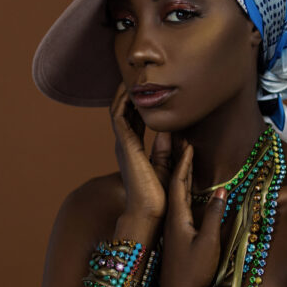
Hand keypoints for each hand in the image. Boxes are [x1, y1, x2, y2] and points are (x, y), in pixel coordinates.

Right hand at [110, 82, 172, 220]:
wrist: (150, 211)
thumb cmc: (158, 195)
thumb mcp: (165, 166)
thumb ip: (164, 148)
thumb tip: (168, 130)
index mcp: (133, 149)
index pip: (133, 120)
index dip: (137, 103)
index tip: (145, 88)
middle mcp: (125, 145)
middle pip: (122, 111)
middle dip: (128, 93)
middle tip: (137, 75)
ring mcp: (123, 144)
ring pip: (118, 110)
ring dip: (124, 93)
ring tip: (132, 76)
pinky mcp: (125, 144)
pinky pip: (119, 116)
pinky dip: (123, 101)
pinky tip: (131, 89)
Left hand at [159, 142, 227, 286]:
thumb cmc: (193, 273)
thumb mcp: (209, 242)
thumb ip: (215, 216)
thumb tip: (222, 191)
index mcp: (177, 218)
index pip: (179, 183)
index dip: (184, 163)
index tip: (188, 145)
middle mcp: (172, 221)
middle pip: (175, 186)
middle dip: (180, 164)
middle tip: (184, 145)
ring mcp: (173, 230)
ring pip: (176, 197)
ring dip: (182, 177)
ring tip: (186, 162)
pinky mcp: (176, 239)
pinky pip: (179, 208)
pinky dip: (184, 194)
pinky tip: (189, 194)